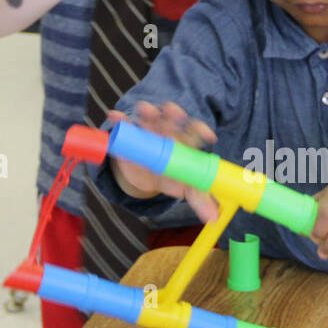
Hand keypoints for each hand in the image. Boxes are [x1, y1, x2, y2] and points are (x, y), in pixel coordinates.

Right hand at [105, 102, 219, 222]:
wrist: (145, 176)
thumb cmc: (171, 176)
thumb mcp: (184, 187)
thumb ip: (198, 198)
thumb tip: (212, 217)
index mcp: (184, 141)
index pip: (195, 131)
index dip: (201, 130)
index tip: (208, 136)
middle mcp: (168, 130)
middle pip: (172, 117)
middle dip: (173, 112)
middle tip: (173, 112)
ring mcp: (148, 129)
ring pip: (149, 115)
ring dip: (147, 110)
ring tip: (145, 110)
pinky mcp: (129, 133)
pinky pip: (123, 122)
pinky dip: (119, 118)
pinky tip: (115, 116)